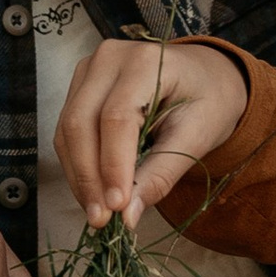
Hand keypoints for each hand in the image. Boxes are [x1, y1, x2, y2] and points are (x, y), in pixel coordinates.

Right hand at [57, 40, 248, 228]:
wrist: (205, 76)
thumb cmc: (208, 100)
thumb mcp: (199, 137)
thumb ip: (162, 174)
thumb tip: (128, 214)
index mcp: (146, 62)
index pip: (116, 118)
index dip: (113, 166)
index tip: (117, 207)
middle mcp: (109, 58)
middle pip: (81, 123)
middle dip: (88, 177)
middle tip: (101, 218)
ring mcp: (90, 69)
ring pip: (68, 129)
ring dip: (79, 176)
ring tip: (97, 212)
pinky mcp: (80, 86)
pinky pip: (67, 130)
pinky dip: (78, 165)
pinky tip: (93, 191)